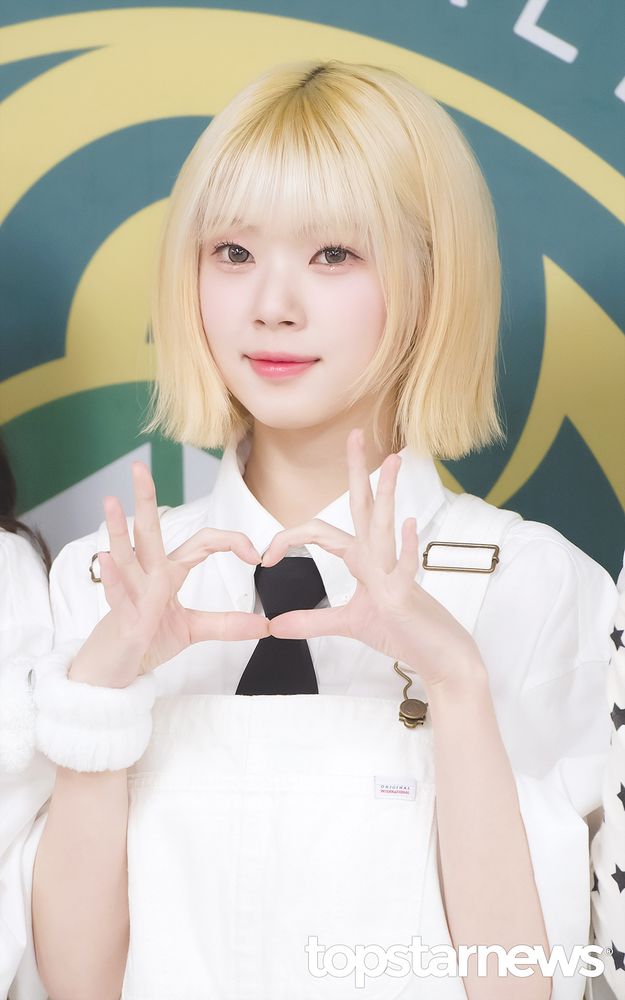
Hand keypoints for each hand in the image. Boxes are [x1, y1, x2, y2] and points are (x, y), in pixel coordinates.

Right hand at [69, 461, 269, 686]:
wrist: (116, 668)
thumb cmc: (148, 639)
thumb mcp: (193, 630)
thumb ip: (227, 624)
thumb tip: (264, 625)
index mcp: (167, 572)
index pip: (202, 543)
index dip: (231, 541)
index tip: (256, 556)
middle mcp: (147, 575)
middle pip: (149, 531)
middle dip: (145, 498)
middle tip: (139, 466)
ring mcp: (131, 592)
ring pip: (125, 555)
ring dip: (118, 529)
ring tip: (110, 501)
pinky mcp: (121, 616)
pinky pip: (116, 593)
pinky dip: (111, 576)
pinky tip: (105, 557)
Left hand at [263, 428, 481, 690]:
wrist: (439, 654)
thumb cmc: (401, 631)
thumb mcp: (349, 624)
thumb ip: (313, 621)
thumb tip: (274, 625)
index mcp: (363, 560)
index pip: (322, 533)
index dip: (289, 537)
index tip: (266, 557)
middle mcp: (378, 558)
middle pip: (363, 507)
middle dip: (357, 470)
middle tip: (355, 433)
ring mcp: (394, 573)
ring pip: (384, 528)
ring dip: (385, 494)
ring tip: (391, 461)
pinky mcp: (407, 595)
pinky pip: (405, 567)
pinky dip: (404, 547)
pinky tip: (406, 522)